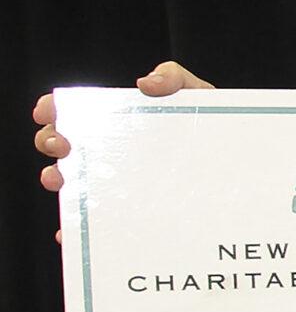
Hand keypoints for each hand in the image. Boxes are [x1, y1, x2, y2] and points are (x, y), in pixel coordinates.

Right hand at [33, 63, 212, 242]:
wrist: (233, 164)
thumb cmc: (209, 128)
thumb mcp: (198, 98)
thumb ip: (176, 79)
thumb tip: (146, 82)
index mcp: (117, 122)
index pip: (74, 112)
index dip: (53, 109)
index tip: (46, 111)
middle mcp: (106, 152)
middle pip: (62, 146)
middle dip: (51, 141)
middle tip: (63, 145)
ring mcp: (111, 182)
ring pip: (69, 183)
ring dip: (55, 180)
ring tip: (63, 180)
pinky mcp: (121, 213)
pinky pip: (90, 226)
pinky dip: (75, 231)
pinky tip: (72, 232)